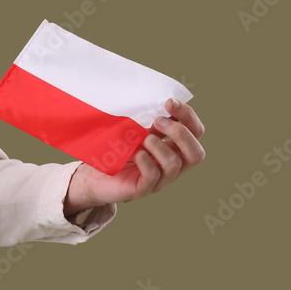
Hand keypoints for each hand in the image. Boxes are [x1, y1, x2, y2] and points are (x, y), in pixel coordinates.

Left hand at [64, 98, 205, 214]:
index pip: (196, 132)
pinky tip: (135, 153)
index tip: (169, 102)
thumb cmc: (115, 149)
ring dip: (158, 146)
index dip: (188, 116)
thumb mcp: (134, 130)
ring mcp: (159, 179)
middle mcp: (171, 165)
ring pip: (175, 164)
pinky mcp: (143, 189)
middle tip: (157, 122)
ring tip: (142, 140)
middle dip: (180, 133)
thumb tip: (154, 100)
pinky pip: (153, 175)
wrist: (93, 175)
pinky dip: (146, 161)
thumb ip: (146, 120)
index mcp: (172, 148)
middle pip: (197, 153)